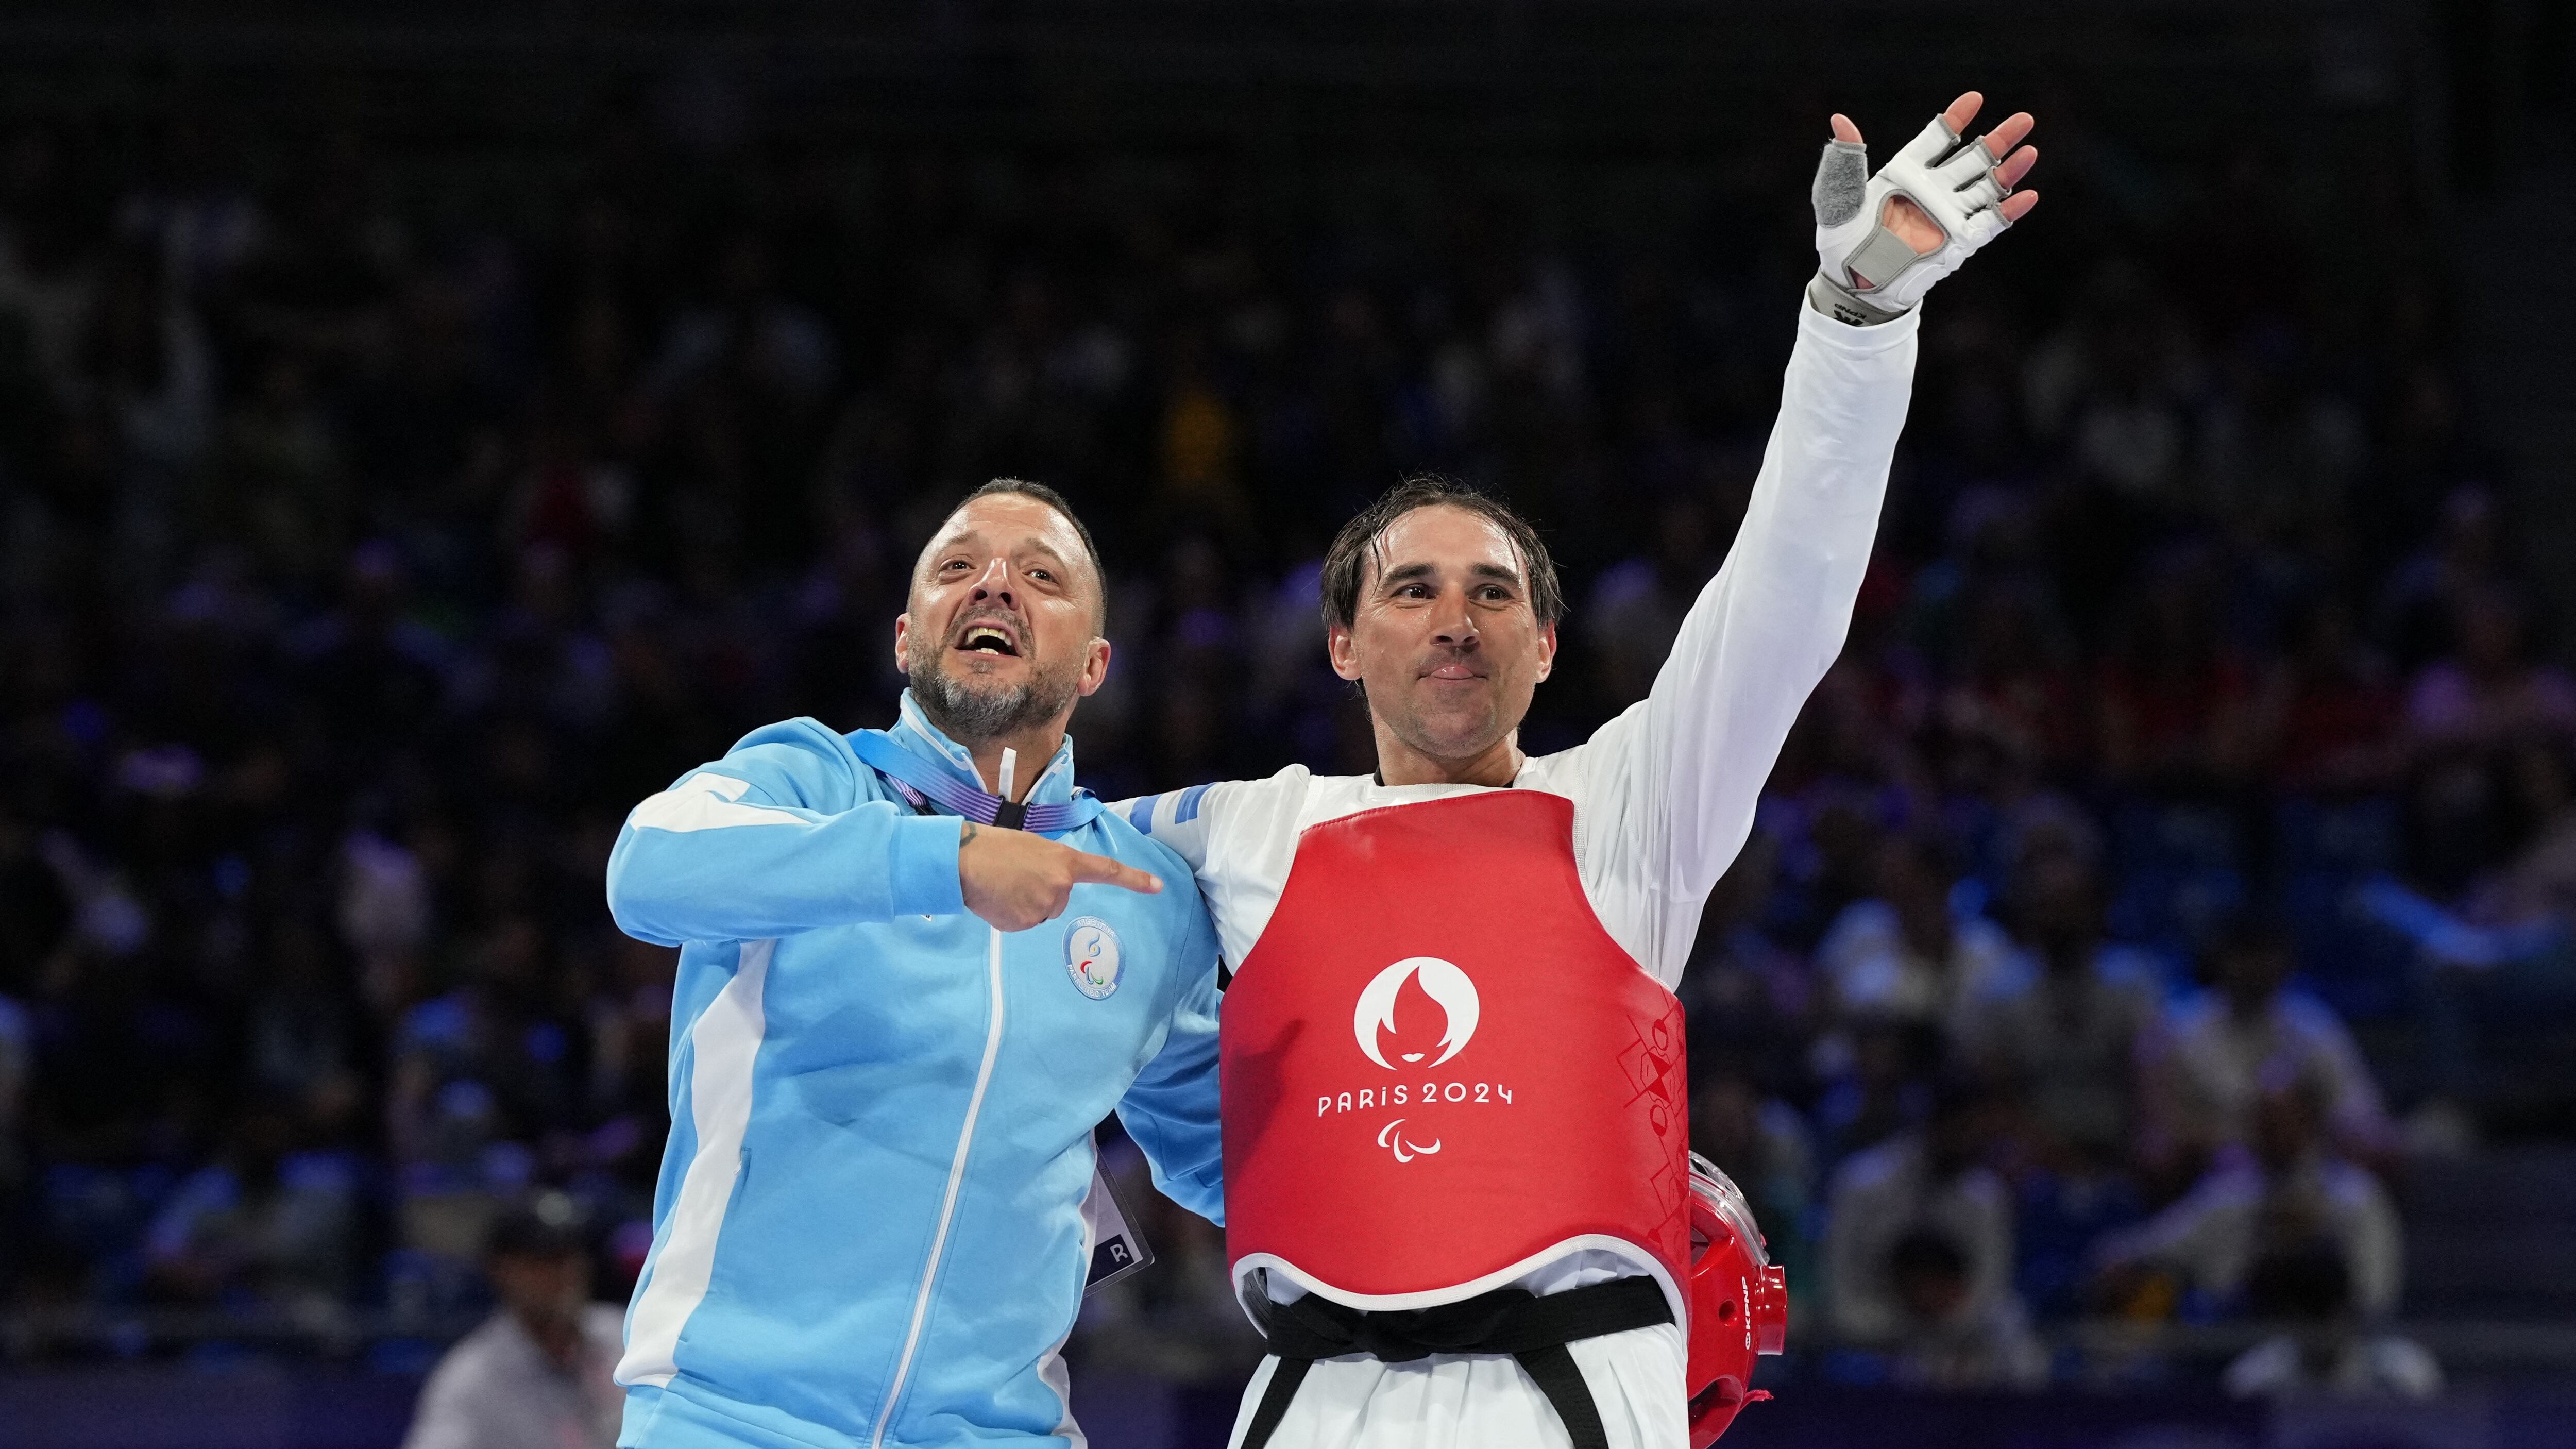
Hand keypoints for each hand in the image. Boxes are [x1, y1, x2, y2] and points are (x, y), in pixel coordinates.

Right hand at [958, 821, 1161, 932]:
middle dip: (1041, 891)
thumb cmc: (993, 846)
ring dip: (1023, 903)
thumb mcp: (1031, 846)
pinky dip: (1010, 914)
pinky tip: (995, 899)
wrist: (962, 861)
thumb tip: (1050, 887)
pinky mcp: (1023, 924)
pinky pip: (1022, 923)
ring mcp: (1042, 908)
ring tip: (1001, 885)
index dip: (1133, 879)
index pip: (1105, 870)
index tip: (1158, 887)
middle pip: (1059, 899)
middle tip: (1014, 875)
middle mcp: (1060, 887)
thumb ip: (1050, 865)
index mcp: (1064, 861)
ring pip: (1040, 913)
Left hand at [1811, 91, 2038, 323]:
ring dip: (2010, 171)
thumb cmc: (1842, 243)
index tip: (1974, 99)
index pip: (1937, 139)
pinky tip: (2026, 197)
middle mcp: (1934, 189)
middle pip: (1973, 158)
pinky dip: (2008, 212)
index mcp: (1907, 172)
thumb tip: (1840, 121)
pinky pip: (1989, 224)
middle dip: (1999, 139)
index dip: (1955, 119)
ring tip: (2029, 151)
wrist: (1852, 287)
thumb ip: (1844, 164)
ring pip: (1987, 187)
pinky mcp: (1959, 242)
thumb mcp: (1837, 202)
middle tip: (2024, 119)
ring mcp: (1949, 215)